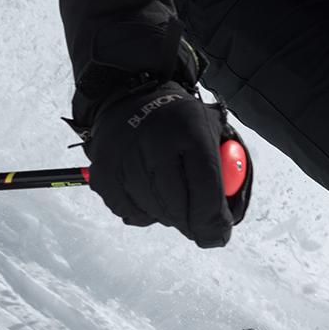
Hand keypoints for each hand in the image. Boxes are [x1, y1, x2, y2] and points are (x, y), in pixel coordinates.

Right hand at [83, 79, 251, 247]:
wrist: (130, 95)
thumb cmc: (178, 122)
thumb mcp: (210, 131)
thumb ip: (225, 171)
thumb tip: (223, 222)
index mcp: (189, 131)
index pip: (206, 189)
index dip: (214, 220)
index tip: (218, 234)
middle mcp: (154, 143)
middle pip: (178, 207)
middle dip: (192, 223)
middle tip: (196, 223)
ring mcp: (124, 158)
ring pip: (153, 213)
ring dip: (167, 216)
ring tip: (170, 196)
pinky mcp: (103, 173)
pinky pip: (129, 212)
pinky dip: (143, 212)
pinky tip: (147, 192)